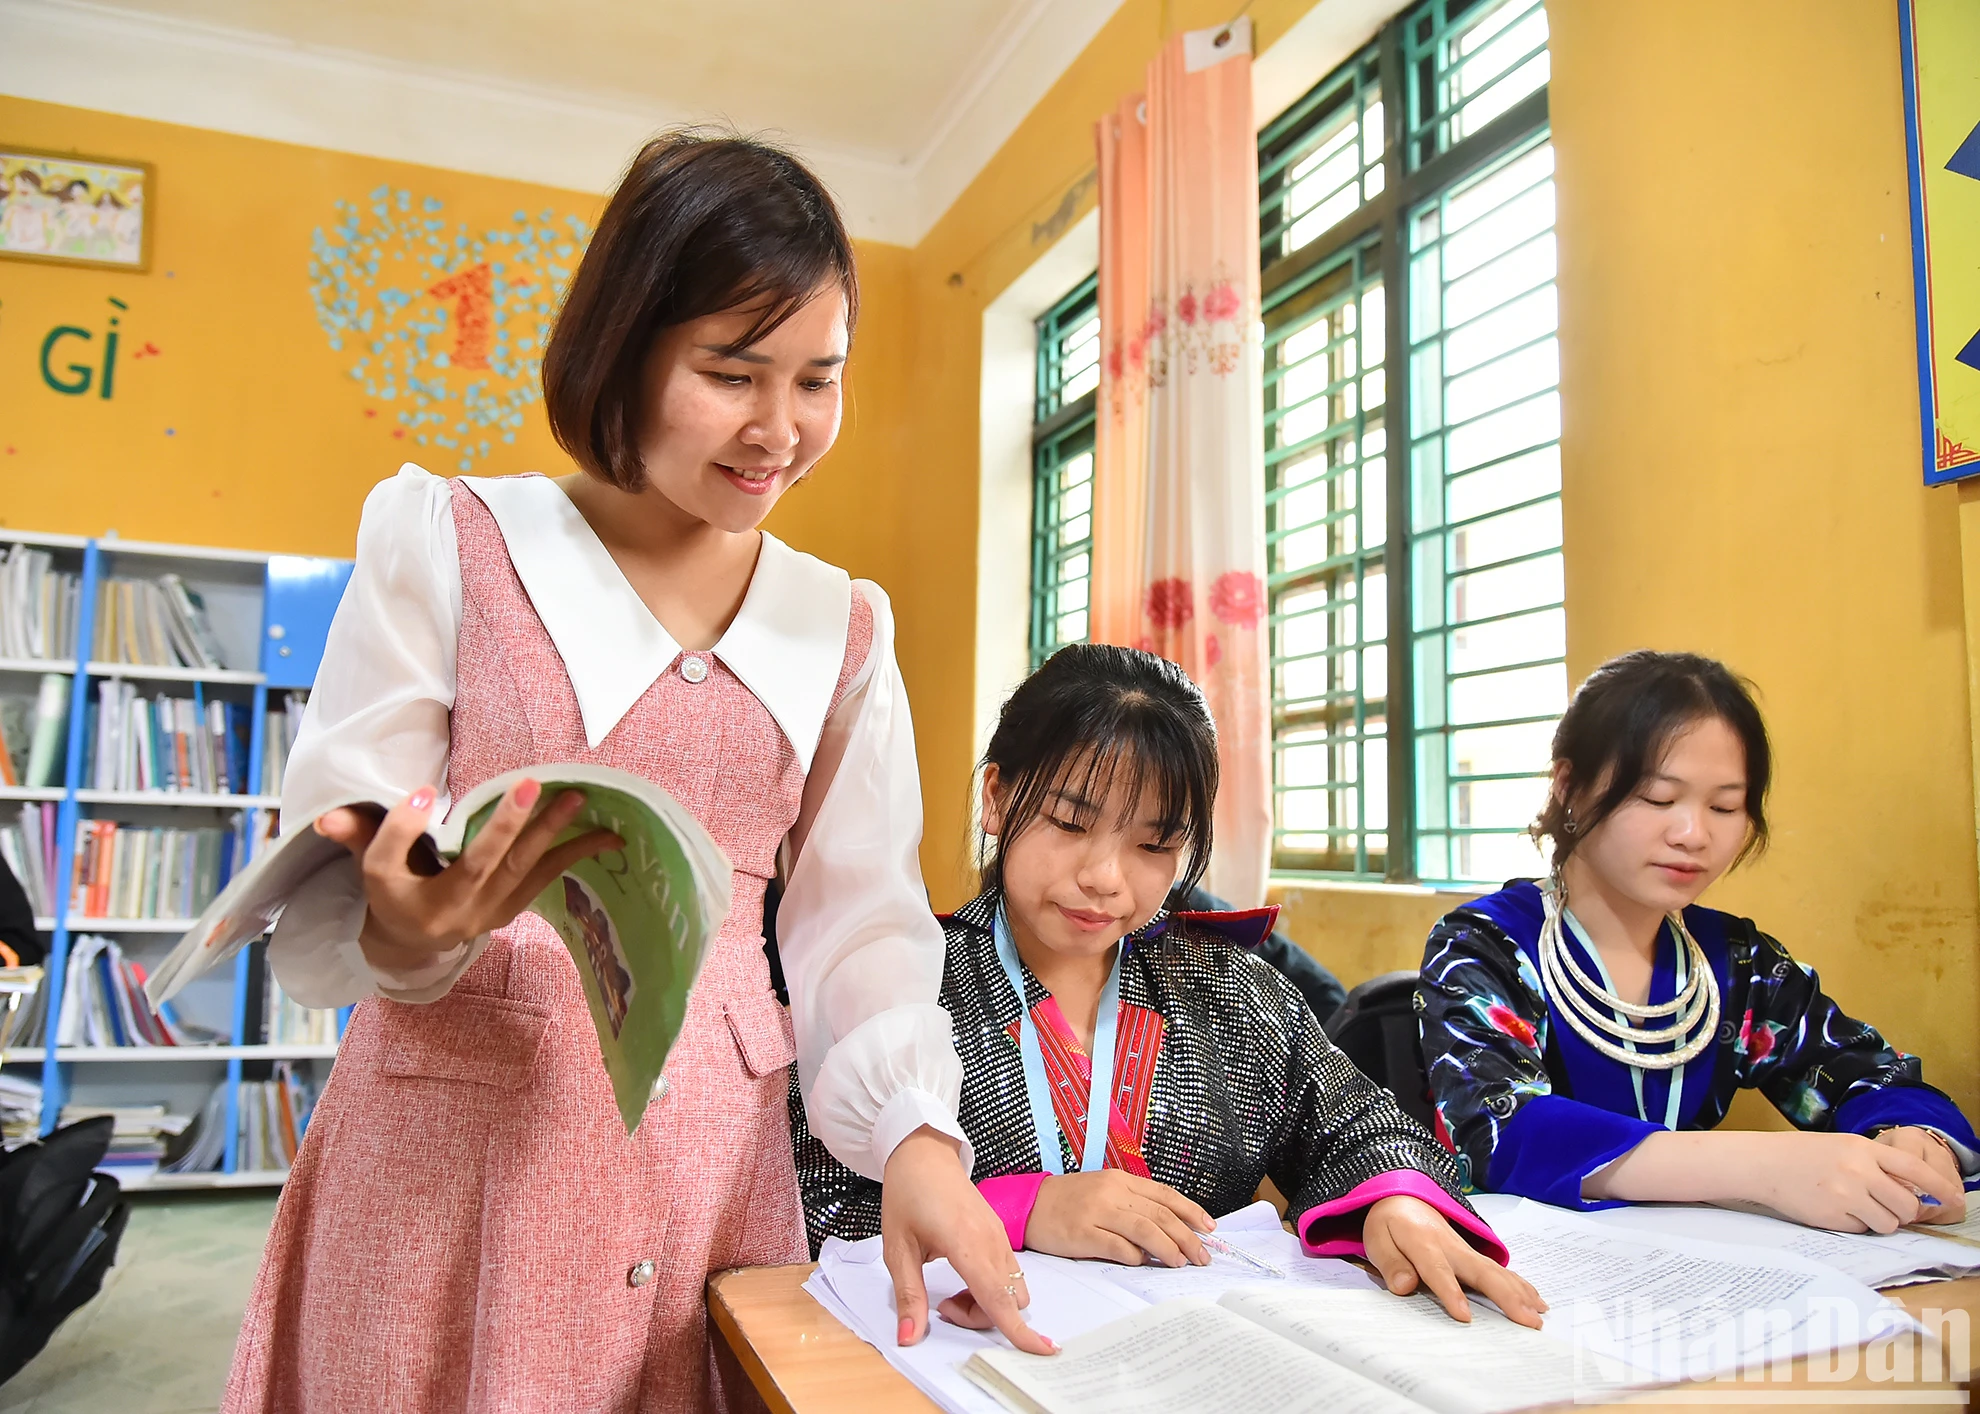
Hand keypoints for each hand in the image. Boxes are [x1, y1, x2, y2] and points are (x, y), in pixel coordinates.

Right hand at [318, 780, 620, 974]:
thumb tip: (326, 816)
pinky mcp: (513, 906)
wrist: (418, 941)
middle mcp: (456, 913)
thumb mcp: (368, 869)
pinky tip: (606, 835)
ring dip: (555, 834)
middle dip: (508, 824)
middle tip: (532, 784)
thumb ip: (355, 836)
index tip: (422, 793)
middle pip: (482, 865)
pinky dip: (574, 854)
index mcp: (410, 902)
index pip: (396, 862)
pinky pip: (546, 878)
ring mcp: (491, 911)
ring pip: (525, 870)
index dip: (405, 829)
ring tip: (579, 798)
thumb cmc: (393, 892)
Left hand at [881, 1128, 1054, 1354]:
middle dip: (983, 1317)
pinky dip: (992, 1287)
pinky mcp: (1000, 1233)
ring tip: (950, 1291)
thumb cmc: (908, 1195)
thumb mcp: (897, 1248)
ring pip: (1012, 1289)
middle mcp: (992, 1241)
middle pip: (1009, 1301)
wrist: (923, 1154)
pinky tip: (963, 1276)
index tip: (1042, 1351)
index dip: (1019, 1331)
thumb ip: (908, 1296)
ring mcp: (1000, 1236)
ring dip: (988, 1303)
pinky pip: (1009, 1273)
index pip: (999, 1298)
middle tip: (942, 1305)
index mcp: (967, 1244)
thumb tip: (909, 1338)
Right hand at [1023, 1170, 1213, 1267]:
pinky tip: (1142, 1262)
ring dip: (1168, 1248)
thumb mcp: (1104, 1192)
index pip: (1165, 1195)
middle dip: (1187, 1237)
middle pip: (1160, 1214)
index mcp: (1120, 1180)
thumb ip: (1133, 1206)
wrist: (1029, 1205)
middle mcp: (1112, 1193)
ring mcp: (1096, 1212)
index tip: (1209, 1229)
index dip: (1191, 1212)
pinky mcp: (1082, 1233)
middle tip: (1202, 1256)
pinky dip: (1135, 1256)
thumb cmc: (1069, 1202)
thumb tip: (1169, 1231)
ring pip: (1145, 1229)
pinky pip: (1117, 1246)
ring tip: (1180, 1262)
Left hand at [1362, 1195, 1546, 1328]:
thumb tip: (1406, 1287)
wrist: (1404, 1197)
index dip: (1450, 1292)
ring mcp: (1467, 1250)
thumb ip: (1391, 1264)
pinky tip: (1537, 1301)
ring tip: (1538, 1318)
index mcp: (1423, 1241)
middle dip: (1505, 1297)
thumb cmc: (1390, 1224)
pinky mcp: (1475, 1256)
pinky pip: (1500, 1271)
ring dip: (1519, 1294)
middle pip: (1481, 1271)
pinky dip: (1521, 1286)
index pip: (1437, 1269)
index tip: (1464, 1316)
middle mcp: (1451, 1245)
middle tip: (1527, 1322)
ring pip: (1497, 1272)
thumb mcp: (1377, 1239)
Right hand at [1749, 1131, 1965, 1232]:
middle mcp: (1858, 1170)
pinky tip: (1835, 1210)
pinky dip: (1854, 1225)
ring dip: (1880, 1221)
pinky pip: (1862, 1230)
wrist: (1763, 1164)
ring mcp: (1846, 1194)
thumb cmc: (1803, 1154)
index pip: (1915, 1168)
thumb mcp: (1843, 1147)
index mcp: (1863, 1148)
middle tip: (1887, 1207)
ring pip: (1888, 1223)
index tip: (1955, 1198)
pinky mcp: (1833, 1216)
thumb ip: (1875, 1164)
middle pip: (1907, 1204)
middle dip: (1904, 1211)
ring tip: (1856, 1208)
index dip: (1939, 1186)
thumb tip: (1912, 1192)